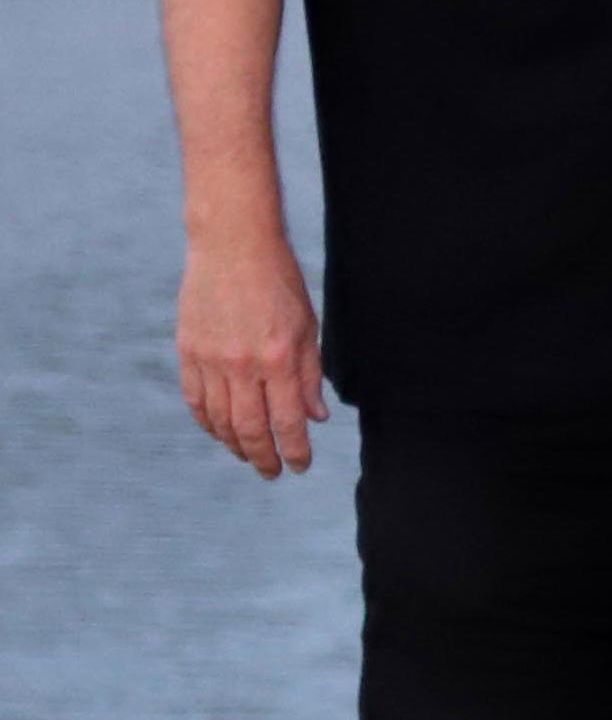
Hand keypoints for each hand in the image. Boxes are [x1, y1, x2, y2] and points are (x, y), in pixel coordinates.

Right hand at [173, 225, 325, 476]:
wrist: (232, 246)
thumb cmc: (279, 284)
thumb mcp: (308, 327)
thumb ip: (311, 375)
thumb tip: (316, 418)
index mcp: (279, 358)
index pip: (288, 421)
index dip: (295, 450)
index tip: (300, 467)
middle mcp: (243, 364)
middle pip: (250, 429)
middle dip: (263, 457)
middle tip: (271, 472)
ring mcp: (210, 359)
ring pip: (219, 420)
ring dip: (234, 444)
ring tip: (248, 455)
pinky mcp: (187, 351)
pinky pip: (195, 399)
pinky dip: (206, 422)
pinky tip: (219, 432)